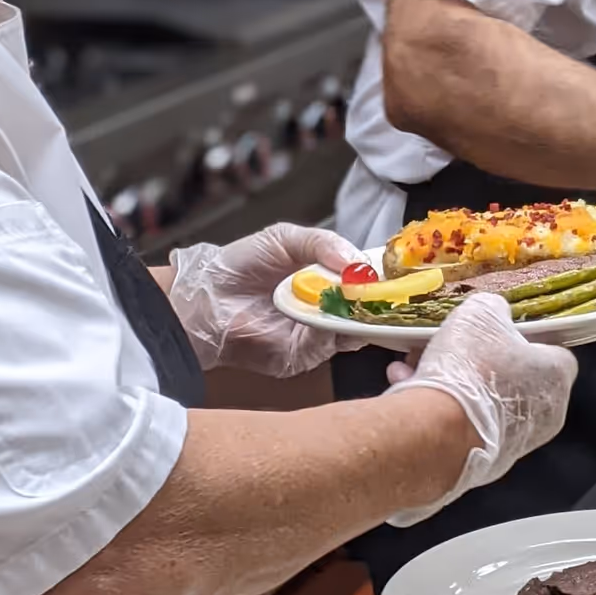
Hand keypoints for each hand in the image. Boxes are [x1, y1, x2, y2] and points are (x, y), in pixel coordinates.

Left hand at [168, 223, 365, 376]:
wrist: (204, 296)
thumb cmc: (239, 264)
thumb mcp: (284, 238)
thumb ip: (323, 242)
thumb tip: (357, 262)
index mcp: (327, 280)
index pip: (365, 282)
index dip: (379, 278)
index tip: (391, 271)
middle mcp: (327, 310)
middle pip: (367, 311)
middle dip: (377, 301)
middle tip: (382, 289)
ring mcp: (317, 336)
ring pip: (353, 331)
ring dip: (356, 316)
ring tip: (355, 298)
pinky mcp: (301, 356)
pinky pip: (326, 346)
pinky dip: (330, 331)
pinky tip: (324, 313)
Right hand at [383, 292, 577, 525]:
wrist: (437, 432)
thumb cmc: (471, 369)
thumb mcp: (480, 314)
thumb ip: (493, 309)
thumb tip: (494, 311)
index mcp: (556, 376)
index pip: (555, 352)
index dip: (525, 337)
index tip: (499, 330)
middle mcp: (545, 415)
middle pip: (512, 377)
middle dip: (477, 360)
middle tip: (450, 344)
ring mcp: (514, 443)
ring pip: (482, 401)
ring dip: (452, 381)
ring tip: (417, 365)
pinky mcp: (483, 462)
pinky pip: (463, 425)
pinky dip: (440, 408)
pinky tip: (410, 389)